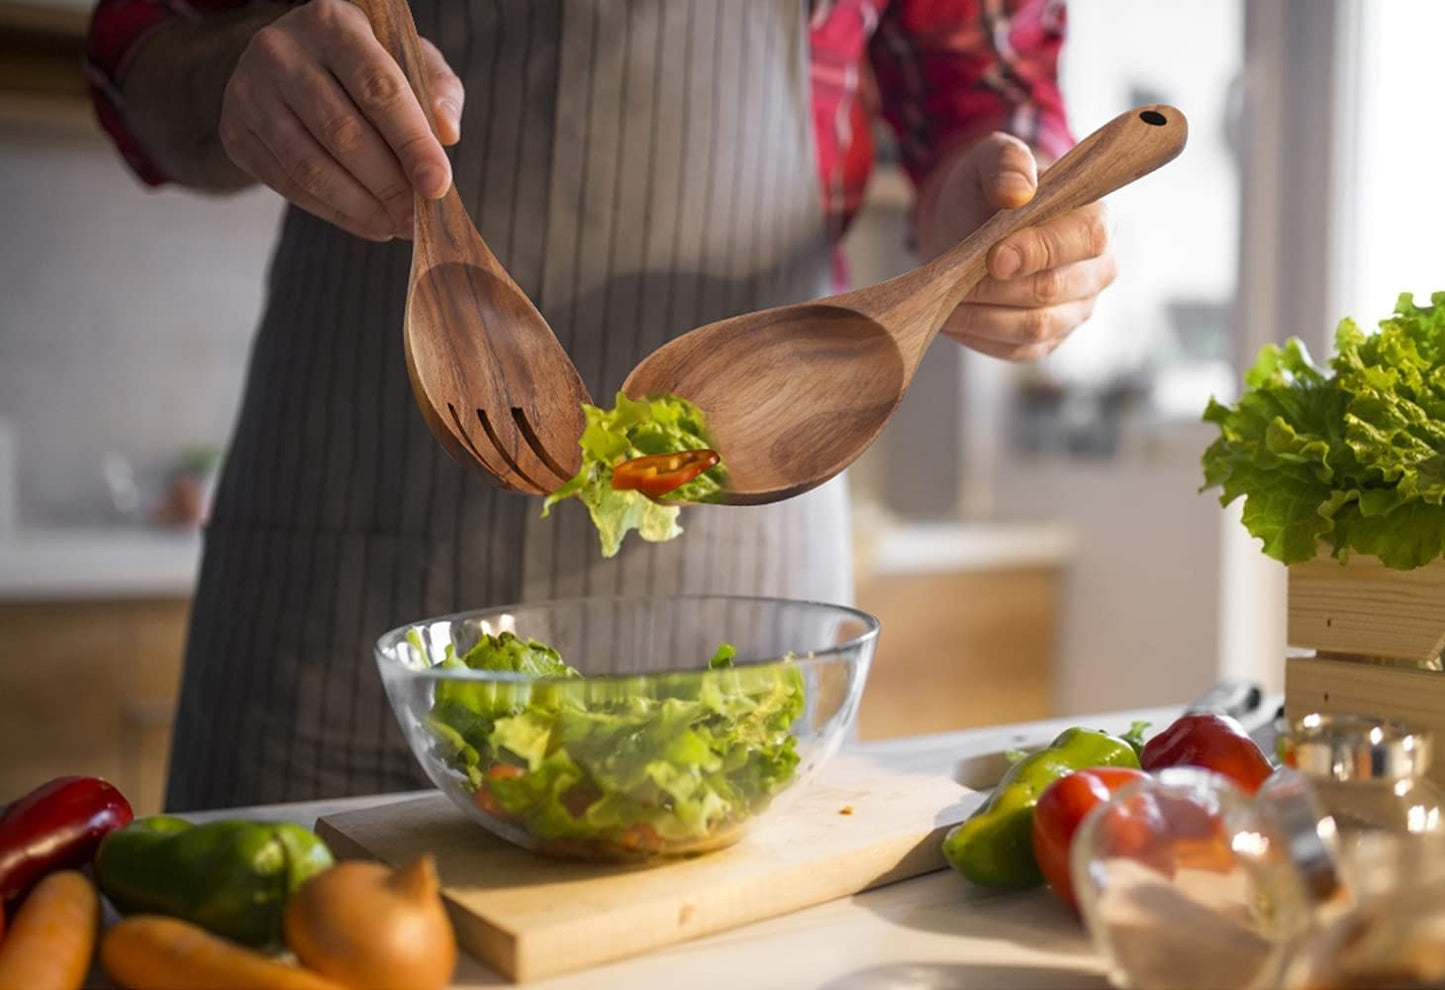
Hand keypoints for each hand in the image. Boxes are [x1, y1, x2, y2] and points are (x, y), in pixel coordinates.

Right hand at [217, 0, 463, 241]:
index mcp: (331, 22)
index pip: (379, 90)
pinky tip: (369, 223)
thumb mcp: (408, 56)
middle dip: (389, 186)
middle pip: (343, 134)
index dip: (412, 143)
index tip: (439, 186)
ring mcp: (248, 91)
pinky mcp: (235, 132)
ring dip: (362, 207)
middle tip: (419, 219)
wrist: (294, 60)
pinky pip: (288, 186)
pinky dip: (334, 213)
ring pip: (310, 167)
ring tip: (397, 226)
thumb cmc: (365, 61)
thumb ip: (436, 88)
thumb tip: (448, 134)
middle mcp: (280, 51)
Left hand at [920, 133, 1116, 361]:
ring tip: (945, 301)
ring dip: (982, 316)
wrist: (970, 222)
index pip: (1087, 238)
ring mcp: (1075, 309)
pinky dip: (978, 337)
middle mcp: (1096, 269)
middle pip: (1054, 290)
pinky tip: (950, 319)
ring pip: (1035, 327)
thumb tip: (1018, 191)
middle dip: (998, 288)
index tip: (993, 256)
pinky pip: (1016, 349)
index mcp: (1095, 219)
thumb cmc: (988, 189)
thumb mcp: (989, 160)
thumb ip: (1006, 164)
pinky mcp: (1047, 340)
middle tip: (955, 280)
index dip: (1041, 250)